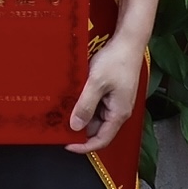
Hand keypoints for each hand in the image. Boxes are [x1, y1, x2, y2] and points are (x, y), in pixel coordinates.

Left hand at [68, 34, 148, 153]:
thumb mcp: (96, 83)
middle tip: (59, 124)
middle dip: (79, 128)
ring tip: (64, 108)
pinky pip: (96, 105)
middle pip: (97, 129)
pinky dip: (85, 103)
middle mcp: (118, 111)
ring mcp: (116, 102)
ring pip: (95, 116)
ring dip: (80, 114)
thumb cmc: (116, 61)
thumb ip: (85, 106)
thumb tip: (75, 127)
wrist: (128, 42)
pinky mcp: (112, 93)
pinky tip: (74, 96)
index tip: (66, 144)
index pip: (101, 140)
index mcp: (118, 114)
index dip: (83, 146)